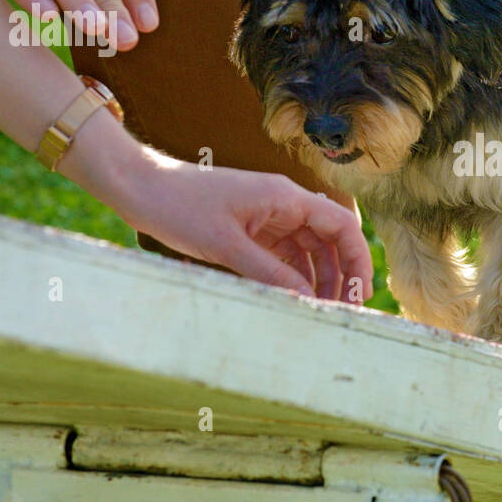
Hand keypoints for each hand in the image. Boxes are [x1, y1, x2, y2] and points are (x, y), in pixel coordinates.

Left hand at [116, 152, 374, 300]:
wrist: (141, 188)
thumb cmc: (180, 207)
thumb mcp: (226, 246)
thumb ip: (270, 274)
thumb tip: (307, 300)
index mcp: (285, 198)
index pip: (341, 225)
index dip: (357, 259)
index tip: (359, 293)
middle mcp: (284, 204)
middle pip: (330, 240)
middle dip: (341, 275)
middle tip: (341, 312)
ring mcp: (269, 216)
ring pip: (309, 250)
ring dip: (318, 279)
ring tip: (319, 312)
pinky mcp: (252, 229)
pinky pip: (284, 254)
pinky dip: (293, 277)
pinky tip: (293, 300)